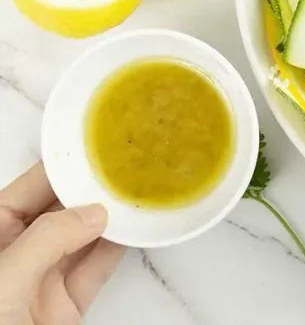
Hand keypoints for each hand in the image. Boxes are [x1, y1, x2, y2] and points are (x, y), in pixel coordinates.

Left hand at [0, 163, 124, 324]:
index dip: (61, 168)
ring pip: (83, 238)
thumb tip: (90, 213)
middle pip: (60, 210)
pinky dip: (119, 249)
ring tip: (139, 192)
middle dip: (91, 189)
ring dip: (112, 218)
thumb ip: (47, 241)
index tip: (96, 148)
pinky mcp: (64, 308)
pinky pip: (96, 269)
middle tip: (126, 166)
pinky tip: (137, 230)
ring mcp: (39, 282)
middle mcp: (13, 255)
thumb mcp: (4, 280)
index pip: (27, 190)